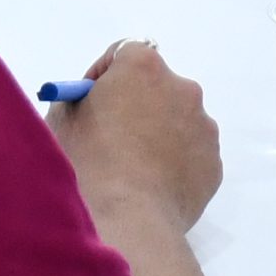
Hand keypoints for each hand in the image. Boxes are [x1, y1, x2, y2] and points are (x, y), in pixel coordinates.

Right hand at [54, 40, 221, 231]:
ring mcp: (203, 126)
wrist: (125, 221)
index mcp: (143, 66)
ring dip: (159, 134)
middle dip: (137, 105)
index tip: (92, 102)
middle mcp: (182, 87)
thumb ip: (82, 99)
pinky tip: (152, 188)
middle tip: (113, 138)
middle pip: (156, 87)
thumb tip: (95, 105)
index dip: (106, 76)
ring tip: (134, 171)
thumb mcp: (62, 119)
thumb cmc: (86, 162)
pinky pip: (190, 155)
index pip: (125, 54)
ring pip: (178, 122)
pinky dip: (175, 164)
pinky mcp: (213, 164)